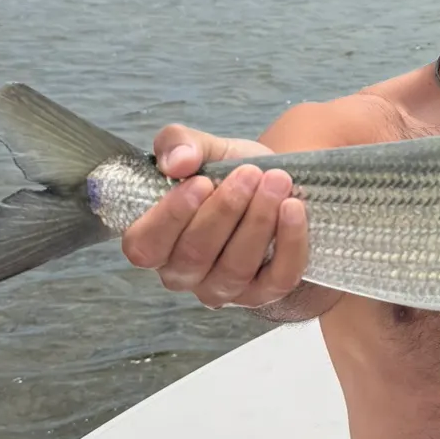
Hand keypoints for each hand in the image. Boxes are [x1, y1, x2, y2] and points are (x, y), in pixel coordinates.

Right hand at [120, 125, 309, 308]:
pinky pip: (278, 278)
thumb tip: (178, 162)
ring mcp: (224, 290)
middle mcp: (184, 274)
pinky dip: (290, 242)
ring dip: (258, 221)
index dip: (170, 217)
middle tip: (249, 173)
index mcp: (155, 242)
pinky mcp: (265, 294)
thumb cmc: (228, 173)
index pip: (145, 246)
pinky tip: (294, 207)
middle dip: (225, 210)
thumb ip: (179, 144)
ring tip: (277, 182)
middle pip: (195, 255)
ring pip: (236, 268)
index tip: (200, 182)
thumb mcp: (204, 149)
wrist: (273, 184)